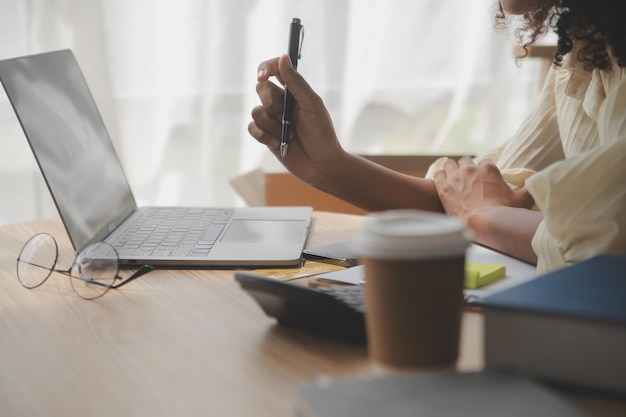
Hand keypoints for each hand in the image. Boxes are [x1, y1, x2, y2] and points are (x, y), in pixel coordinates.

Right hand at [248, 55, 344, 186]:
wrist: (320, 164)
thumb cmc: (321, 134)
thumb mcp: (312, 104)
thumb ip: (296, 82)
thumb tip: (283, 57)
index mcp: (294, 91)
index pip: (274, 69)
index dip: (266, 68)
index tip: (264, 75)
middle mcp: (281, 102)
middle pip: (261, 89)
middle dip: (272, 103)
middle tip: (287, 116)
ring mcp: (272, 119)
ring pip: (256, 111)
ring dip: (272, 125)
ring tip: (289, 135)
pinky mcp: (265, 135)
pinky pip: (252, 128)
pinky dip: (265, 136)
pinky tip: (279, 144)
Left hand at [432, 157, 534, 222]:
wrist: (483, 224)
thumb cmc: (504, 212)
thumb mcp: (522, 199)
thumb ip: (529, 188)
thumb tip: (537, 182)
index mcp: (489, 169)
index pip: (484, 163)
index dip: (483, 171)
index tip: (483, 179)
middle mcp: (471, 169)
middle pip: (465, 161)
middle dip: (466, 169)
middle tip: (467, 180)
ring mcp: (455, 177)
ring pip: (449, 164)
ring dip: (451, 170)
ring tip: (453, 180)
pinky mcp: (443, 187)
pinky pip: (438, 174)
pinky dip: (440, 178)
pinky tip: (442, 184)